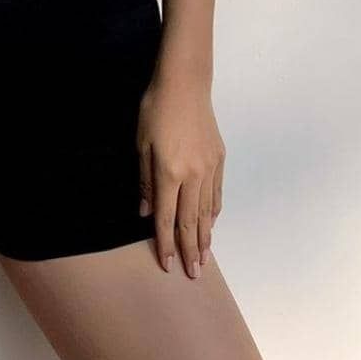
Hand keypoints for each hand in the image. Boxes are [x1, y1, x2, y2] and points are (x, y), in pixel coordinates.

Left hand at [136, 77, 225, 278]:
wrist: (184, 85)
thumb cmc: (155, 110)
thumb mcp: (141, 144)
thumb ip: (144, 181)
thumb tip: (144, 212)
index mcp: (170, 172)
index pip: (168, 217)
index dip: (167, 243)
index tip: (168, 265)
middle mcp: (194, 175)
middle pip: (192, 221)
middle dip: (191, 249)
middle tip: (193, 273)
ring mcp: (210, 167)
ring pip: (208, 210)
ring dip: (206, 236)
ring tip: (205, 257)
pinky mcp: (219, 158)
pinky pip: (217, 193)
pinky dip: (214, 212)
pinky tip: (212, 223)